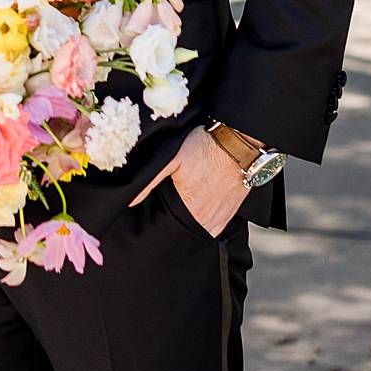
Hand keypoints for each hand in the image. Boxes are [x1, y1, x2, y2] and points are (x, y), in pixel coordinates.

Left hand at [127, 124, 247, 237]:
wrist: (240, 142)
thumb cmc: (207, 147)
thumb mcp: (173, 158)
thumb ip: (150, 181)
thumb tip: (130, 201)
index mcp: (190, 210)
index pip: (167, 224)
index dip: (159, 217)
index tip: (154, 209)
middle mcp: (207, 220)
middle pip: (183, 227)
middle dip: (173, 220)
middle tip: (167, 206)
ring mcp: (221, 218)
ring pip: (199, 228)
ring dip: (190, 220)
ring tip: (182, 206)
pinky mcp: (232, 212)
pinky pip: (214, 225)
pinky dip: (205, 219)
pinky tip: (198, 207)